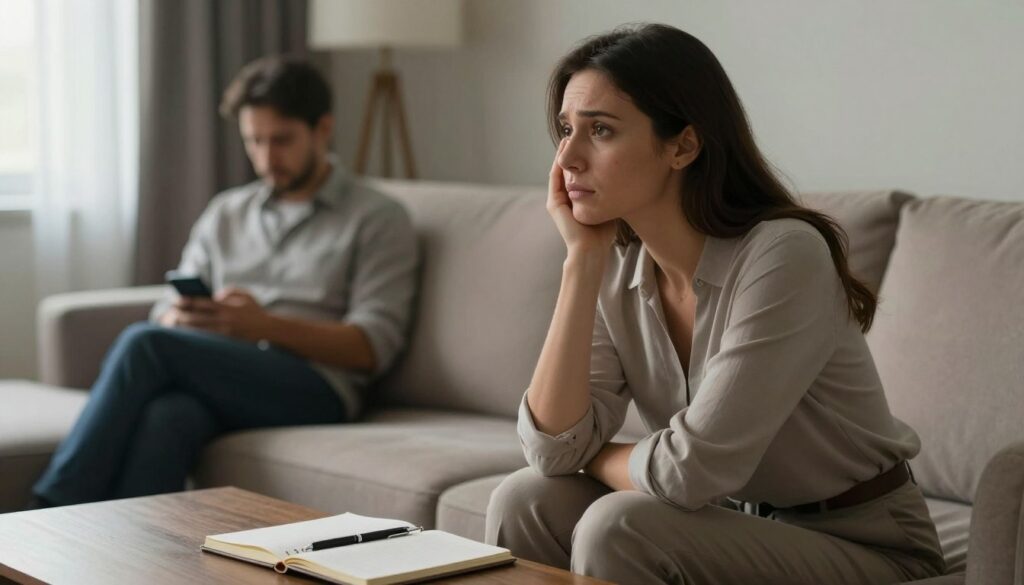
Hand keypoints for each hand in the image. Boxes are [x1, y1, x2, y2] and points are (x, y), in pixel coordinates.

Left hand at [166, 288, 270, 341]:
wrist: (270, 330)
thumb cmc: (255, 311)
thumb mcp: (245, 295)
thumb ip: (229, 291)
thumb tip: (214, 296)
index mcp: (228, 307)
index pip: (202, 303)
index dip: (188, 301)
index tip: (177, 300)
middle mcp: (225, 320)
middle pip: (197, 317)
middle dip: (182, 314)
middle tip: (172, 311)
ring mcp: (225, 333)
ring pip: (199, 330)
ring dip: (185, 326)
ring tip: (176, 322)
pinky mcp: (226, 343)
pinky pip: (206, 339)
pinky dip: (195, 336)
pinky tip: (188, 334)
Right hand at [546, 140, 616, 257]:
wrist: (591, 250)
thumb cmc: (603, 233)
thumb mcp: (609, 205)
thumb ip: (611, 192)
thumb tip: (628, 176)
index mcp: (576, 200)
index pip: (577, 174)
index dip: (582, 158)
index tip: (589, 143)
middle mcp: (565, 199)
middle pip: (566, 170)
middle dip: (570, 153)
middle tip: (575, 134)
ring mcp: (557, 201)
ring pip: (558, 172)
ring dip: (561, 155)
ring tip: (567, 138)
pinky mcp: (554, 204)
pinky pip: (555, 179)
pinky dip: (558, 164)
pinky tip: (562, 151)